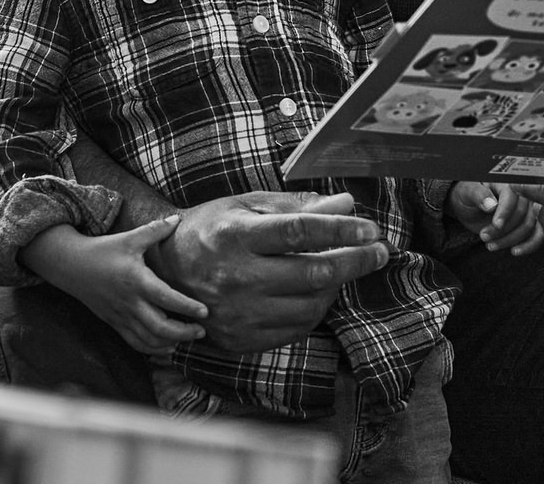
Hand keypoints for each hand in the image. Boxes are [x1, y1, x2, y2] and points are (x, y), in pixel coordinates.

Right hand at [22, 217, 208, 354]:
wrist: (71, 266)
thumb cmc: (103, 250)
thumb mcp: (130, 238)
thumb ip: (155, 231)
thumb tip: (177, 220)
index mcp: (137, 281)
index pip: (167, 299)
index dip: (188, 308)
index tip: (205, 312)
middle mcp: (130, 302)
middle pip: (160, 328)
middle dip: (184, 333)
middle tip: (201, 331)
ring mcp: (121, 316)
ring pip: (149, 340)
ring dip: (171, 343)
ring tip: (188, 339)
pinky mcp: (114, 323)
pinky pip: (135, 343)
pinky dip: (153, 349)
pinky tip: (167, 347)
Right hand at [146, 191, 389, 353]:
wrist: (165, 272)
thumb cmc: (210, 229)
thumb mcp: (247, 207)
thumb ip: (297, 207)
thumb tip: (346, 204)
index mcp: (236, 236)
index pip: (302, 232)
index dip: (342, 231)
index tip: (371, 229)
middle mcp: (237, 278)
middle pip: (314, 273)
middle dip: (356, 261)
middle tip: (379, 251)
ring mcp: (239, 314)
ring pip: (312, 304)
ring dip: (338, 285)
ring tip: (344, 267)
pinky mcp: (242, 339)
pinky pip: (298, 327)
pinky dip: (317, 308)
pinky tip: (319, 291)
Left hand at [447, 181, 543, 255]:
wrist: (468, 208)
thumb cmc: (467, 196)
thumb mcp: (467, 193)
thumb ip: (478, 195)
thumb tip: (491, 204)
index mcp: (505, 183)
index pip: (512, 196)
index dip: (505, 212)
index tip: (496, 225)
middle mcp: (520, 195)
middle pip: (522, 213)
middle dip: (503, 229)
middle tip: (484, 236)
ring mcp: (526, 209)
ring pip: (529, 226)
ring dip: (511, 239)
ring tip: (490, 245)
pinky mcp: (529, 223)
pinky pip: (537, 235)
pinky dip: (528, 246)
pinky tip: (514, 251)